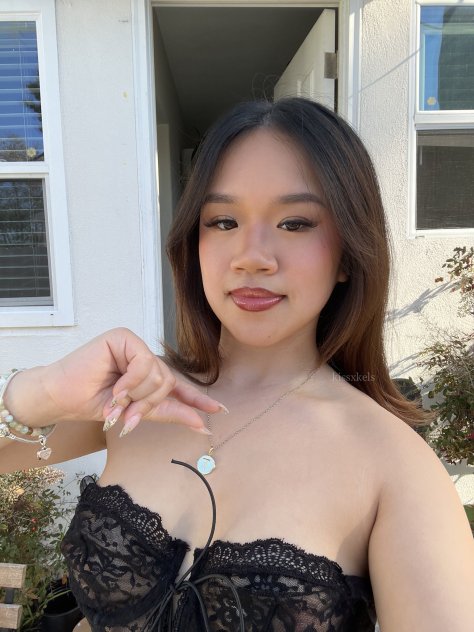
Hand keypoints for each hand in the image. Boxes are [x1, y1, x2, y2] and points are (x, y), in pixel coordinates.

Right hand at [41, 328, 223, 434]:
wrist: (61, 398)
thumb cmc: (91, 401)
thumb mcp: (136, 412)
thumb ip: (169, 413)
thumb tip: (203, 423)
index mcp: (146, 373)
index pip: (176, 385)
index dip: (196, 398)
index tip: (219, 410)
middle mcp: (143, 356)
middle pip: (168, 381)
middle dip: (148, 404)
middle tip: (126, 417)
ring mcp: (134, 344)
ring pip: (159, 374)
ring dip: (137, 396)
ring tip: (115, 402)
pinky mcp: (123, 337)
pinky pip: (145, 363)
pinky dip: (131, 382)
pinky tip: (115, 388)